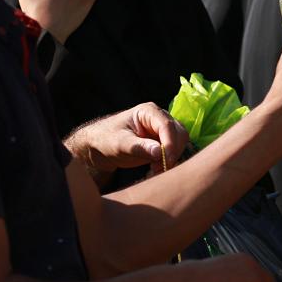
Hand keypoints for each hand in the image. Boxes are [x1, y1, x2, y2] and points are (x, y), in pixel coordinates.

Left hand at [64, 103, 189, 175]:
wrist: (100, 147)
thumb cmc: (106, 140)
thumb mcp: (119, 144)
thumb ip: (139, 147)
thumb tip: (159, 152)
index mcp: (148, 111)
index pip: (167, 125)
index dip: (170, 143)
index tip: (167, 161)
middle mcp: (159, 118)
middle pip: (179, 133)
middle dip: (173, 151)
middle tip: (159, 169)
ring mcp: (163, 130)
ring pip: (180, 142)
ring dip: (173, 157)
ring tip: (156, 170)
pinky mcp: (163, 142)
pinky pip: (175, 150)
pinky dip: (170, 161)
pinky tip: (156, 169)